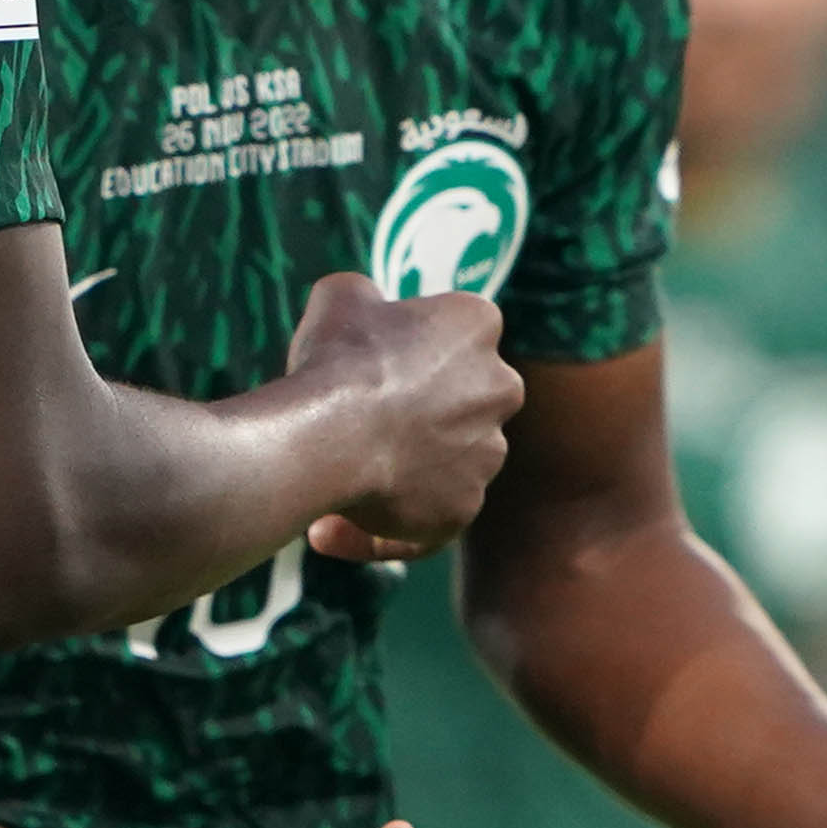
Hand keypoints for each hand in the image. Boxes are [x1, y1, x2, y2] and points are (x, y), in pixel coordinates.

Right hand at [287, 269, 520, 559]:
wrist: (331, 434)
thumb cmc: (336, 359)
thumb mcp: (340, 296)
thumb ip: (362, 297)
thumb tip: (362, 306)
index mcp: (478, 325)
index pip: (450, 337)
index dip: (403, 353)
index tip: (361, 367)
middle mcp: (501, 388)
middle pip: (456, 401)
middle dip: (414, 415)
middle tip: (357, 428)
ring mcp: (487, 453)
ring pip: (443, 464)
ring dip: (400, 474)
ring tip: (336, 488)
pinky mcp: (464, 507)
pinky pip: (422, 521)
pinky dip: (381, 528)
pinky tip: (325, 531)